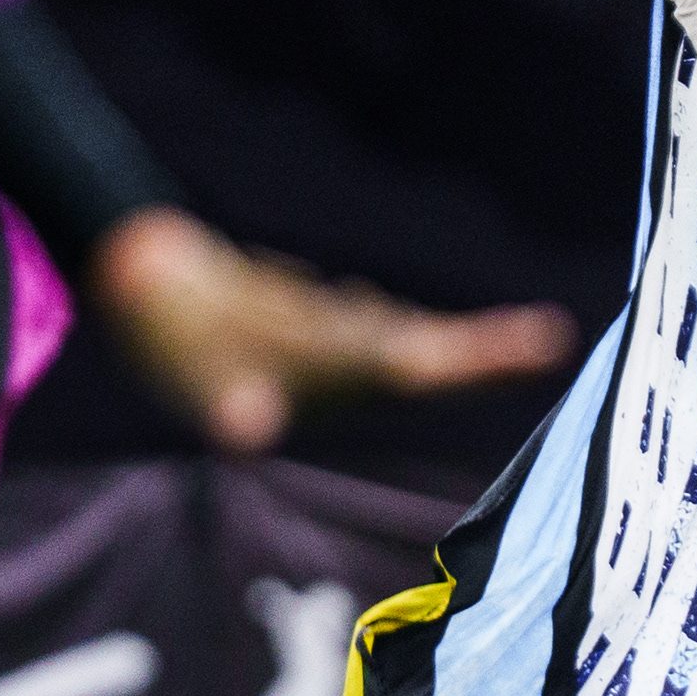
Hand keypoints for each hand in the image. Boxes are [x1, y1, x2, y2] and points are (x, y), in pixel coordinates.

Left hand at [89, 207, 576, 450]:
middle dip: (492, 351)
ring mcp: (328, 326)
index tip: (553, 340)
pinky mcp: (305, 325)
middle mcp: (345, 333)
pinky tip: (416, 350)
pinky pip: (372, 338)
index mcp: (338, 348)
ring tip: (516, 346)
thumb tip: (245, 430)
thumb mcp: (197, 378)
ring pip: (403, 335)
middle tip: (554, 342)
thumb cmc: (173, 333)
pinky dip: (407, 345)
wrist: (142, 265)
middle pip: (433, 345)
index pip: (428, 359)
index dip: (490, 358)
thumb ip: (227, 404)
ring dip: (455, 345)